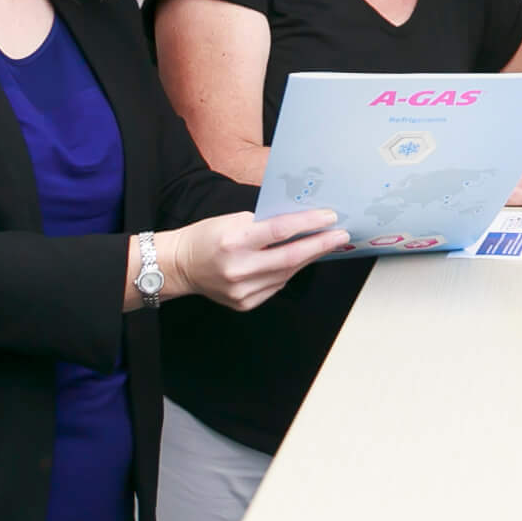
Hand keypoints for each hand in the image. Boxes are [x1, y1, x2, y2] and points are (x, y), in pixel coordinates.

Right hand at [150, 209, 346, 311]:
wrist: (181, 266)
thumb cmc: (207, 237)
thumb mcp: (232, 219)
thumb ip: (264, 223)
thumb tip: (301, 222)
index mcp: (233, 241)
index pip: (279, 230)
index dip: (308, 224)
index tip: (330, 218)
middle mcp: (238, 268)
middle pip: (290, 257)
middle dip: (320, 245)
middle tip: (340, 235)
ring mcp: (242, 290)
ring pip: (287, 273)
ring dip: (308, 258)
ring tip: (323, 244)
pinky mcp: (245, 303)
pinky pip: (276, 285)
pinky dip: (289, 272)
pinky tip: (297, 261)